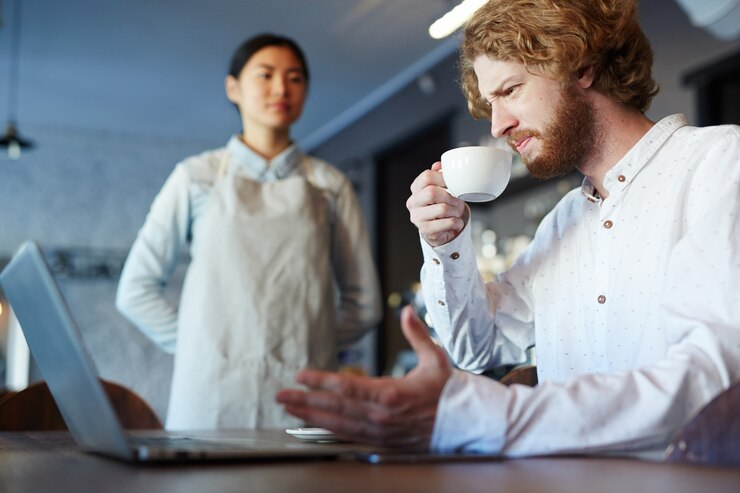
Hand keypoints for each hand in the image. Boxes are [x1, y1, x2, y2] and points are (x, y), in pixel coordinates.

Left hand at [276, 306, 451, 449]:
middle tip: (281, 395)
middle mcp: (381, 416)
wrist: (464, 423)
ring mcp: (380, 432)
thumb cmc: (447, 391)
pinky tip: (312, 424)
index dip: (320, 381)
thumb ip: (416, 334)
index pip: (347, 386)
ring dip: (310, 416)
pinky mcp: (381, 442)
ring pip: (338, 424)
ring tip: (289, 409)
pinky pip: (349, 436)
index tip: (300, 376)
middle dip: (305, 401)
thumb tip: (406, 310)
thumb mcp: (435, 358)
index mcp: (391, 393)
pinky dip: (328, 430)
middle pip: (335, 407)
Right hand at [406, 161, 467, 246]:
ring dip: (455, 210)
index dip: (443, 178)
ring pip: (442, 208)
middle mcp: (413, 202)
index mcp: (416, 189)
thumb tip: (439, 165)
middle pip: (432, 192)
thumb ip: (439, 175)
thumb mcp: (439, 189)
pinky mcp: (425, 230)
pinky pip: (447, 222)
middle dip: (449, 196)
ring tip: (456, 212)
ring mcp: (417, 217)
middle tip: (455, 200)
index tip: (452, 183)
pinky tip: (456, 222)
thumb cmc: (439, 206)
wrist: (438, 230)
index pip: (427, 176)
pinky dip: (456, 222)